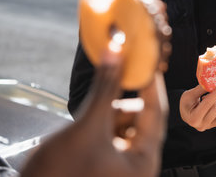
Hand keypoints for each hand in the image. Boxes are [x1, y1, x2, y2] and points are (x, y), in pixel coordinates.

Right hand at [21, 48, 167, 176]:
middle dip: (122, 102)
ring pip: (125, 121)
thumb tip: (115, 51)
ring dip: (109, 111)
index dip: (150, 83)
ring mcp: (122, 162)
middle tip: (110, 82)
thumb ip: (105, 87)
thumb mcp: (88, 124)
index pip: (156, 113)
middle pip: (141, 117)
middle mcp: (137, 164)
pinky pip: (112, 129)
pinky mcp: (107, 158)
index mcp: (143, 162)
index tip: (146, 59)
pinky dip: (102, 118)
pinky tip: (88, 123)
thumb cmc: (59, 171)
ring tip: (90, 119)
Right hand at [179, 83, 215, 131]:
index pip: (208, 104)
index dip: (215, 92)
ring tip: (209, 102)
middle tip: (206, 95)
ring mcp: (208, 127)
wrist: (185, 111)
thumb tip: (212, 82)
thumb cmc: (186, 102)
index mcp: (193, 118)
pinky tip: (213, 107)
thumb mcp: (189, 94)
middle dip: (214, 98)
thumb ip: (201, 89)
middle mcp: (201, 125)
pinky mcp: (214, 126)